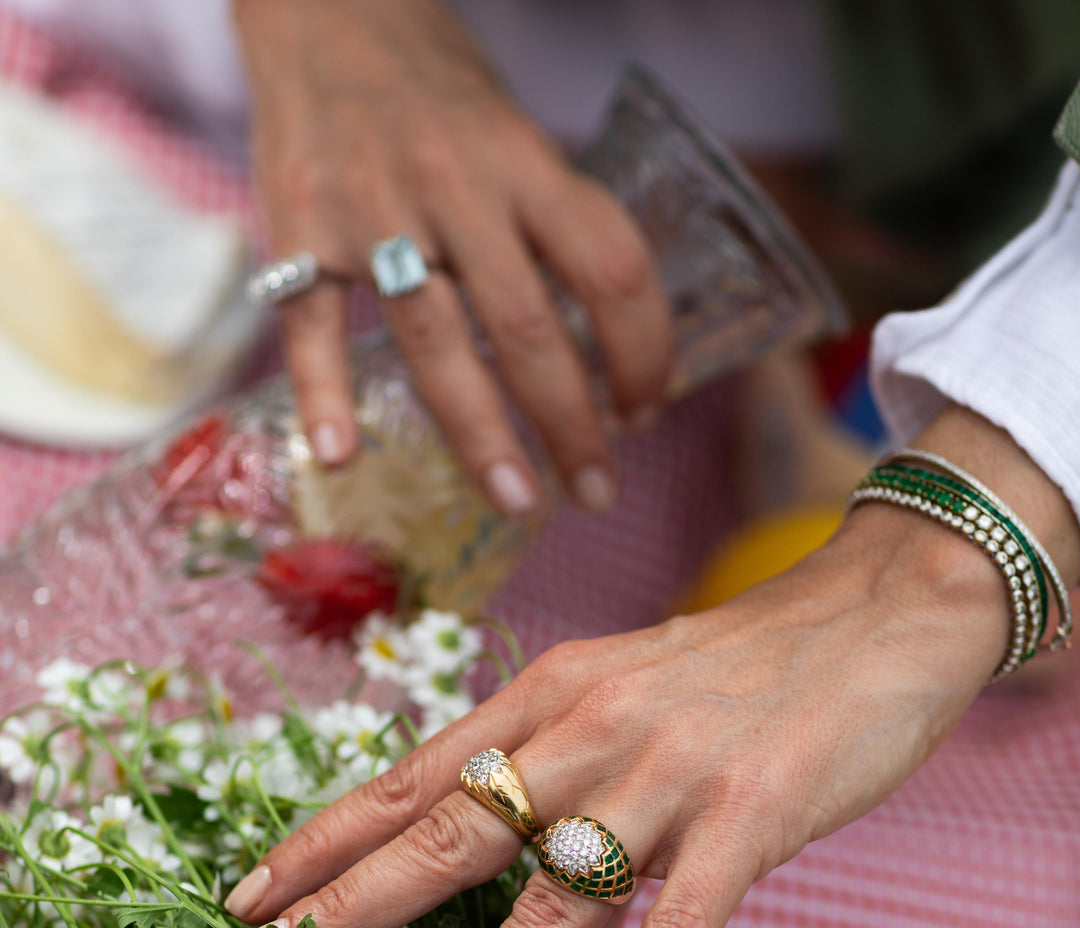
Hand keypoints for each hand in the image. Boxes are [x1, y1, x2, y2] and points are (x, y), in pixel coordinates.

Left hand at [228, 408, 1065, 927]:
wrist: (881, 613)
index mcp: (550, 694)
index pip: (413, 774)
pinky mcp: (751, 818)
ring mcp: (670, 775)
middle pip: (452, 830)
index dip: (325, 837)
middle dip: (353, 901)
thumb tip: (496, 863)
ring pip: (552, 897)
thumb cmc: (743, 665)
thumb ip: (557, 768)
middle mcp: (591, 729)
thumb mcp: (623, 692)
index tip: (247, 893)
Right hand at [233, 0, 671, 511]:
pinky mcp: (298, 229)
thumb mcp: (517, 137)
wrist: (325, 11)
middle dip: (572, 425)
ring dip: (480, 435)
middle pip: (528, 327)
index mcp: (523, 160)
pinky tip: (339, 455)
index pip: (611, 267)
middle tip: (595, 492)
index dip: (643, 351)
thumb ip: (553, 228)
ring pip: (435, 341)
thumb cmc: (438, 94)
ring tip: (515, 500)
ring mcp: (370, 209)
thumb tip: (607, 350)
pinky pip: (312, 323)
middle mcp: (453, 185)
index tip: (645, 413)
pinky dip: (323, 393)